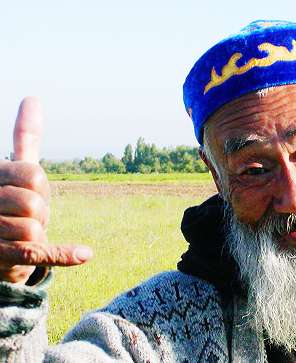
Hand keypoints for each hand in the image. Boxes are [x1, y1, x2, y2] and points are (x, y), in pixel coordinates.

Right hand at [0, 97, 92, 283]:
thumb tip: (32, 99)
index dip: (38, 185)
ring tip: (18, 235)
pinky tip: (85, 254)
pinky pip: (37, 255)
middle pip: (35, 204)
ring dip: (37, 235)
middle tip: (23, 217)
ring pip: (34, 229)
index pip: (33, 175)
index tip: (26, 191)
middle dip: (38, 213)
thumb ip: (24, 137)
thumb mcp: (14, 167)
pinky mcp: (4, 258)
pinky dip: (62, 255)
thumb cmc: (8, 200)